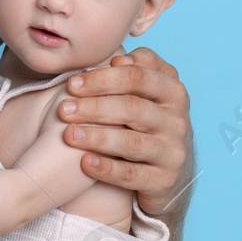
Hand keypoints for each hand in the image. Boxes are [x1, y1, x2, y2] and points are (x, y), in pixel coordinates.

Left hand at [58, 47, 194, 222]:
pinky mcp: (164, 181)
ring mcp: (172, 152)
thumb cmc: (147, 123)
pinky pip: (132, 175)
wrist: (169, 173)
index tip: (72, 84)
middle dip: (94, 107)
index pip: (139, 76)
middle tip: (63, 110)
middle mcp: (177, 121)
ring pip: (132, 143)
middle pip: (133, 108)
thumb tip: (116, 59)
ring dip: (97, 137)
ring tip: (68, 135)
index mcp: (172, 92)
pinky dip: (107, 169)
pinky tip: (85, 162)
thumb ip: (134, 70)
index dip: (104, 78)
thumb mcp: (147, 93)